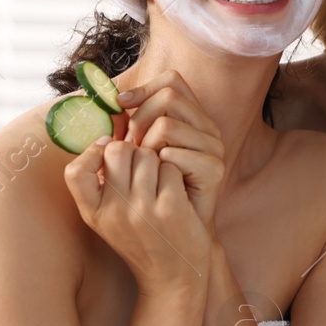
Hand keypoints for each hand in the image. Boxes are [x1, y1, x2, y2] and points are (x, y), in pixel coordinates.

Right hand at [64, 136, 208, 293]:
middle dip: (133, 151)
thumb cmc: (141, 240)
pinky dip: (175, 174)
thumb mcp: (109, 219)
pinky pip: (170, 167)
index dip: (91, 153)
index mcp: (93, 214)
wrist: (172, 279)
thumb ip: (101, 186)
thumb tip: (104, 139)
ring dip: (157, 162)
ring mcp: (143, 210)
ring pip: (147, 155)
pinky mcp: (171, 208)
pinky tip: (176, 192)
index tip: (106, 153)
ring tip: (160, 183)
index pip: (75, 171)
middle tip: (143, 168)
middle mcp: (114, 212)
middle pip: (117, 150)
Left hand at [114, 70, 225, 227]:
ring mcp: (214, 147)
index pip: (171, 81)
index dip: (143, 89)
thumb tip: (110, 102)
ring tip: (147, 172)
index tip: (121, 105)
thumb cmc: (151, 200)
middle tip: (134, 151)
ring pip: (166, 125)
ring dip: (146, 149)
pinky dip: (159, 169)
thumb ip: (128, 129)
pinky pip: (173, 155)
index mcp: (191, 119)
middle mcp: (207, 128)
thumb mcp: (135, 158)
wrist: (176, 245)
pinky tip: (161, 184)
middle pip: (167, 97)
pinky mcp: (214, 168)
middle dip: (139, 122)